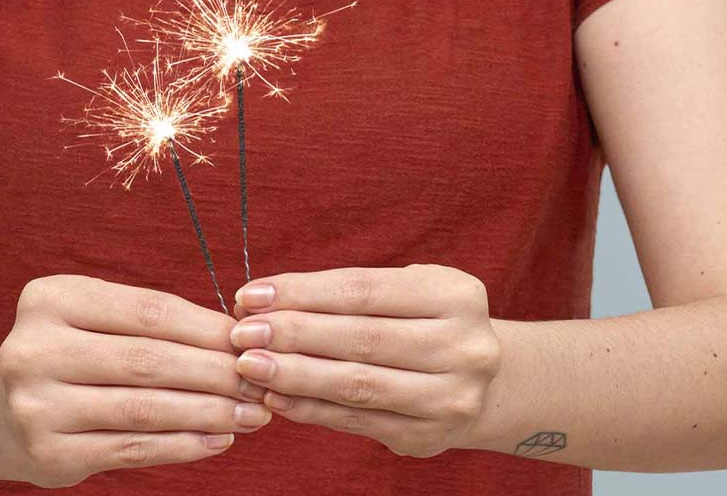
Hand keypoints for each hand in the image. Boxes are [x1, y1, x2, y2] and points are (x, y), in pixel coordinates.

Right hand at [0, 275, 270, 487]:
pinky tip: (218, 439)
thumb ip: (153, 321)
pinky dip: (183, 445)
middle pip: (148, 361)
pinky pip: (133, 449)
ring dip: (209, 413)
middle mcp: (33, 350)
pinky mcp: (50, 454)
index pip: (147, 312)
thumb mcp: (95, 318)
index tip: (251, 340)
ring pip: (144, 409)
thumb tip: (239, 337)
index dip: (206, 327)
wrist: (0, 413)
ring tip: (251, 414)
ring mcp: (37, 406)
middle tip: (261, 382)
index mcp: (49, 300)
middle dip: (216, 373)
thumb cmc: (71, 354)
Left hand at [230, 264, 499, 457]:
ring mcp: (449, 397)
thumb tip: (261, 301)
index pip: (364, 290)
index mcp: (457, 295)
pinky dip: (309, 408)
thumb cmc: (423, 324)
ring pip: (357, 384)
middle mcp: (463, 347)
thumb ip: (343, 294)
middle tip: (242, 333)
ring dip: (295, 375)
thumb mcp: (404, 292)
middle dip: (292, 334)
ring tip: (249, 366)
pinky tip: (275, 396)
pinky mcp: (425, 437)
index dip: (303, 293)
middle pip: (361, 338)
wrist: (484, 384)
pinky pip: (355, 421)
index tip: (252, 295)